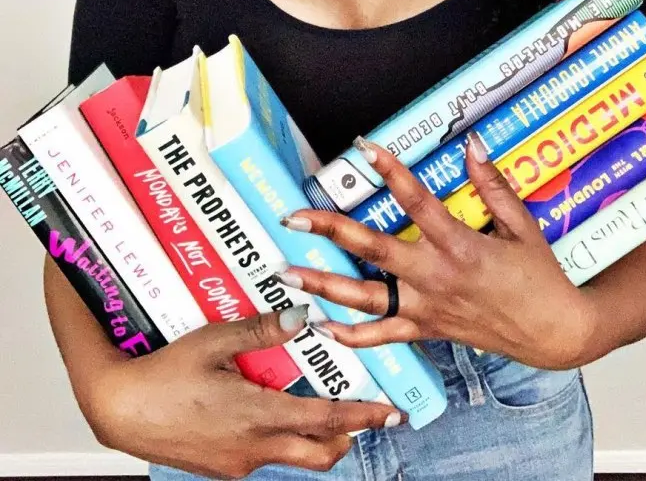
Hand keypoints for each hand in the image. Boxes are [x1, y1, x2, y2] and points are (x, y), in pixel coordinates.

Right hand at [86, 306, 405, 478]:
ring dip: (316, 436)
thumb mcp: (214, 341)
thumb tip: (302, 316)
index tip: (390, 412)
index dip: (363, 416)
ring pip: (293, 455)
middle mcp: (253, 447)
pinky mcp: (222, 465)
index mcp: (257, 416)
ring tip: (323, 405)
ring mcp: (237, 462)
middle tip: (366, 413)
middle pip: (319, 452)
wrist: (119, 410)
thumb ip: (262, 330)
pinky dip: (284, 436)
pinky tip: (273, 407)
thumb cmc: (162, 374)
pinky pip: (266, 454)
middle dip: (349, 435)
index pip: (326, 421)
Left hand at [278, 136, 597, 369]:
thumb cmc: (540, 276)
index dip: (390, 170)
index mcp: (459, 245)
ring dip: (323, 284)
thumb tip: (471, 145)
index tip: (365, 148)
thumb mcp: (521, 224)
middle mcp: (435, 277)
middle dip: (331, 229)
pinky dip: (350, 337)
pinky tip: (322, 327)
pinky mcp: (427, 329)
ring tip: (288, 273)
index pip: (415, 201)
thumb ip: (491, 185)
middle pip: (373, 250)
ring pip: (364, 299)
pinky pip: (382, 337)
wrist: (554, 332)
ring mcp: (426, 307)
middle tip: (295, 215)